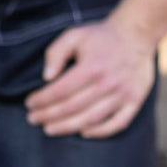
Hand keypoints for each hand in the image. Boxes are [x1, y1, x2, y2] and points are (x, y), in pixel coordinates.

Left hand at [24, 19, 155, 138]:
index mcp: (92, 67)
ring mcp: (123, 94)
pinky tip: (84, 132)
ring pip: (91, 119)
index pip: (60, 91)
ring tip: (49, 129)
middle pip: (72, 107)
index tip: (29, 104)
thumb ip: (56, 52)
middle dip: (48, 116)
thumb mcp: (74, 35)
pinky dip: (100, 132)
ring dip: (68, 127)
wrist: (137, 34)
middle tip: (33, 119)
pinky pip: (118, 124)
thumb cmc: (101, 36)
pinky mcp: (135, 101)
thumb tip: (46, 77)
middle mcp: (108, 83)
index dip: (42, 100)